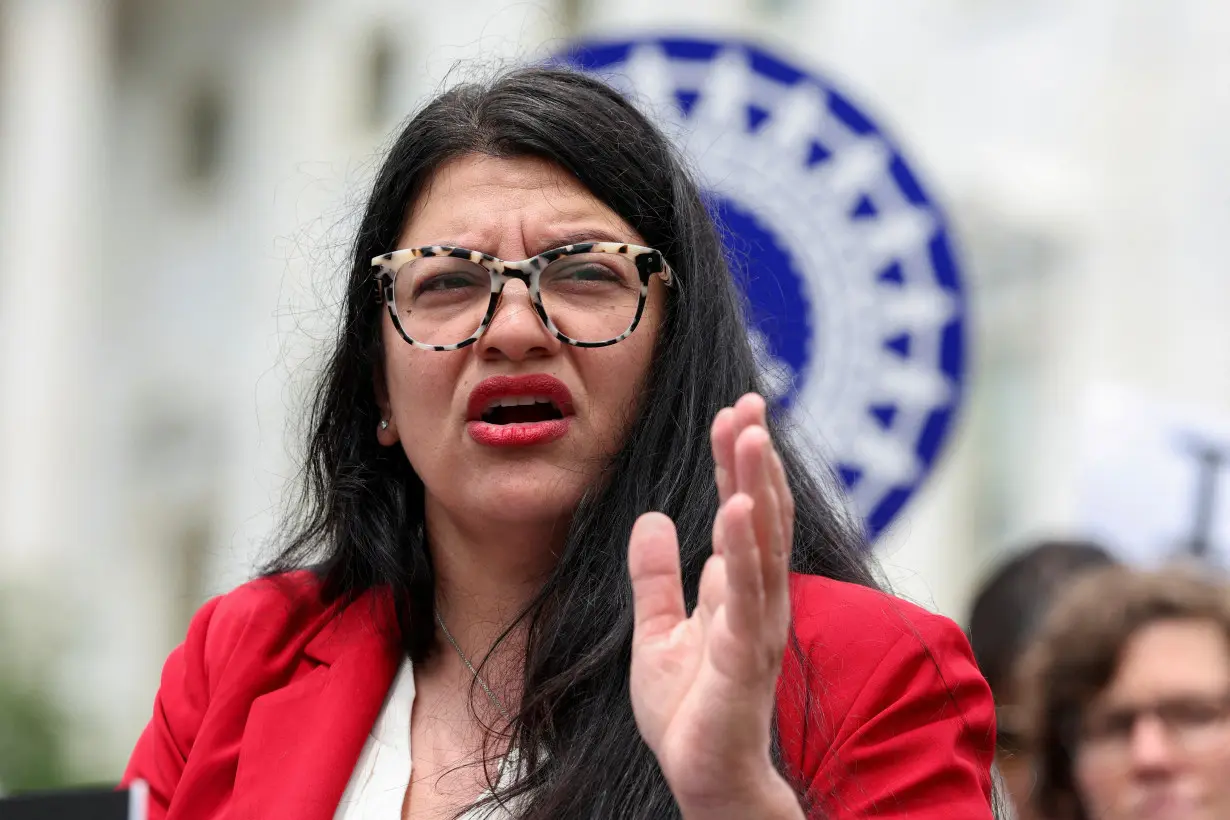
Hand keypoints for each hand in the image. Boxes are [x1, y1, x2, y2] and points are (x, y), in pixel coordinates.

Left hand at [627, 393, 801, 817]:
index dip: (738, 462)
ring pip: (761, 541)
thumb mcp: (657, 630)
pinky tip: (736, 507)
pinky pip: (747, 592)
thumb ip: (655, 576)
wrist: (703, 776)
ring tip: (749, 434)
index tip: (733, 411)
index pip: (744, 510)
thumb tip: (651, 517)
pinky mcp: (745, 656)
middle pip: (759, 513)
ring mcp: (758, 624)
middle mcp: (759, 597)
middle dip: (754, 457)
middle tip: (749, 401)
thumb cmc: (689, 709)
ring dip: (756, 485)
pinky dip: (742, 547)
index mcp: (740, 588)